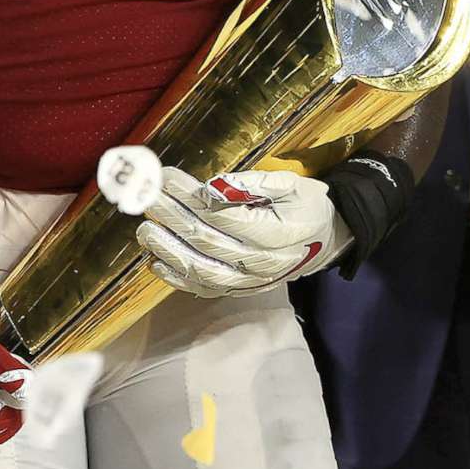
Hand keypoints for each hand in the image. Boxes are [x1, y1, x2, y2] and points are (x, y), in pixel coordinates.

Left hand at [137, 167, 350, 298]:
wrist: (325, 240)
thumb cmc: (305, 206)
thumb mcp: (291, 184)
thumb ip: (253, 184)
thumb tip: (212, 188)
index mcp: (280, 233)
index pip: (224, 217)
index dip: (191, 198)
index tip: (168, 178)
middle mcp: (264, 263)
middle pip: (207, 242)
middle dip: (172, 218)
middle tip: (147, 198)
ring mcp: (251, 281)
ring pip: (201, 270)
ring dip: (168, 249)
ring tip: (145, 229)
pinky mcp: (241, 290)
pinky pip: (204, 288)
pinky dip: (177, 277)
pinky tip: (156, 261)